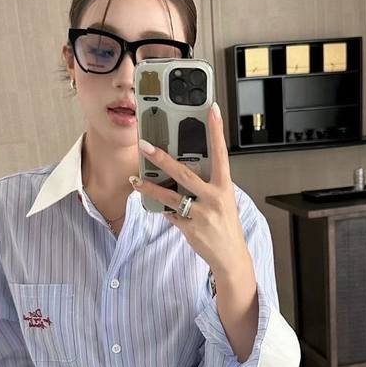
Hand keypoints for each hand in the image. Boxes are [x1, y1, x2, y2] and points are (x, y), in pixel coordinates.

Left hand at [130, 103, 249, 277]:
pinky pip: (170, 214)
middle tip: (145, 146)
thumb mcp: (223, 201)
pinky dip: (163, 209)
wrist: (230, 257)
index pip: (220, 153)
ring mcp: (201, 214)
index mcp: (224, 187)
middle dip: (162, 159)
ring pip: (169, 196)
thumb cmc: (226, 226)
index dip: (216, 131)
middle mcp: (214, 198)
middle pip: (184, 173)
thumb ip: (206, 186)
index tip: (212, 109)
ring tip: (135, 180)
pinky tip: (158, 206)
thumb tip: (181, 172)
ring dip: (149, 188)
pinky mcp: (190, 228)